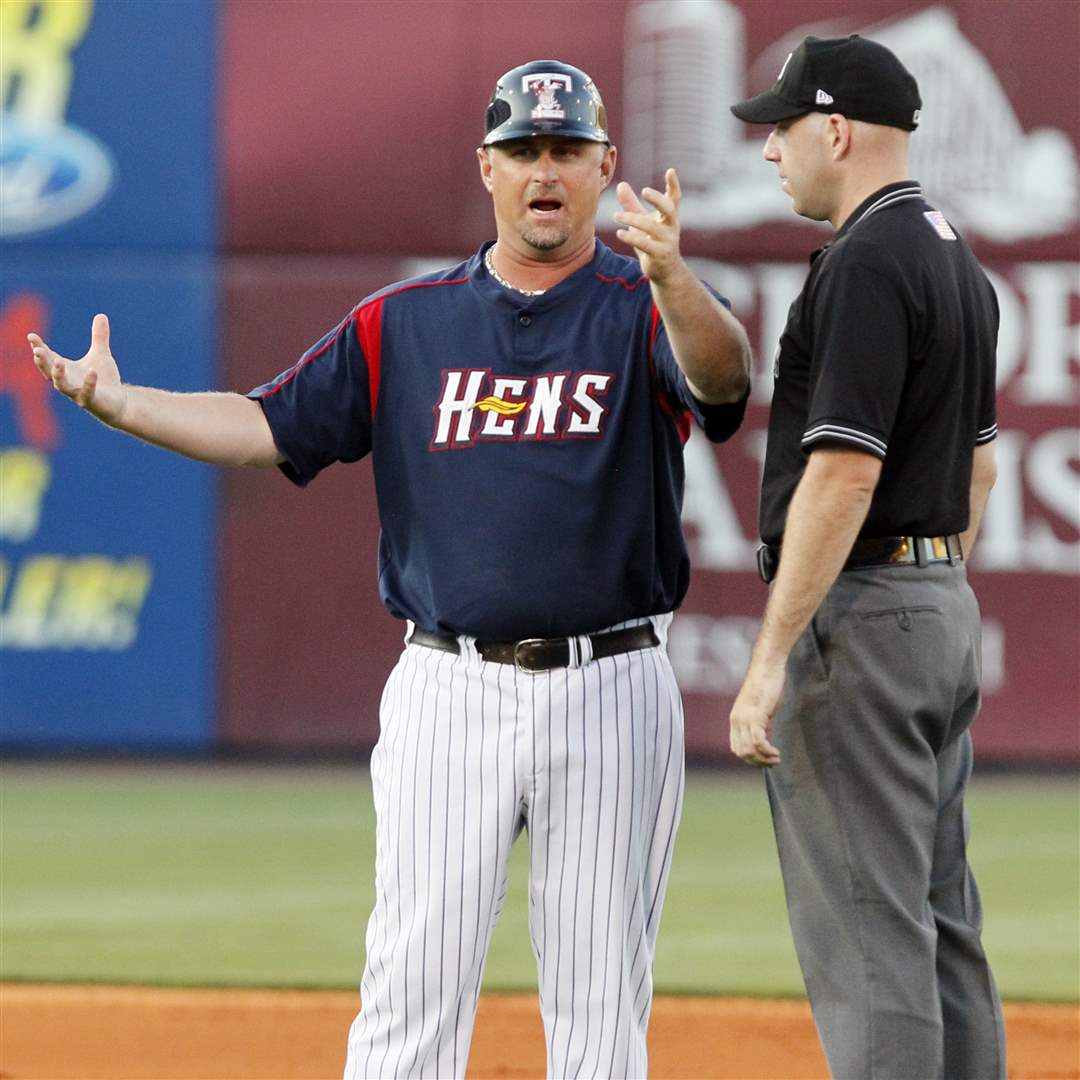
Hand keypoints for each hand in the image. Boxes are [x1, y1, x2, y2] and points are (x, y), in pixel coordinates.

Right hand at [28, 313, 126, 424]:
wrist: (118, 403)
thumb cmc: (104, 379)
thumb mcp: (101, 354)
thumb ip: (99, 337)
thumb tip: (101, 314)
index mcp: (66, 369)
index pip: (48, 357)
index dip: (39, 347)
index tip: (31, 336)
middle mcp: (68, 382)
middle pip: (49, 372)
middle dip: (42, 361)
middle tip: (36, 350)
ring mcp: (77, 393)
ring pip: (62, 385)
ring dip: (58, 374)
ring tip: (58, 361)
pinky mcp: (91, 402)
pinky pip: (87, 393)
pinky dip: (89, 382)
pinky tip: (92, 371)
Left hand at [613, 168, 684, 284]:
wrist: (665, 271)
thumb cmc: (654, 242)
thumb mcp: (643, 222)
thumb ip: (632, 205)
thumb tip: (621, 184)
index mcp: (669, 216)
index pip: (674, 198)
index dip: (673, 184)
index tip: (670, 170)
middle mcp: (671, 226)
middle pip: (668, 208)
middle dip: (657, 199)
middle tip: (643, 191)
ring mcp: (667, 241)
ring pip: (651, 227)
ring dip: (632, 220)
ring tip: (616, 216)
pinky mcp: (659, 254)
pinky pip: (645, 244)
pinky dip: (631, 238)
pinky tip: (619, 233)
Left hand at [729, 660, 784, 767]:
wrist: (767, 667)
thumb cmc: (767, 685)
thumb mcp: (760, 708)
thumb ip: (759, 722)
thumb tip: (765, 735)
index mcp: (735, 719)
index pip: (736, 747)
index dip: (750, 758)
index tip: (764, 759)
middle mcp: (736, 720)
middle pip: (741, 752)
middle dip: (757, 762)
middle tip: (772, 762)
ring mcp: (744, 718)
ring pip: (749, 750)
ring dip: (763, 759)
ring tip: (776, 759)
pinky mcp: (755, 716)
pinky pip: (758, 742)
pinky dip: (767, 751)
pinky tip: (776, 752)